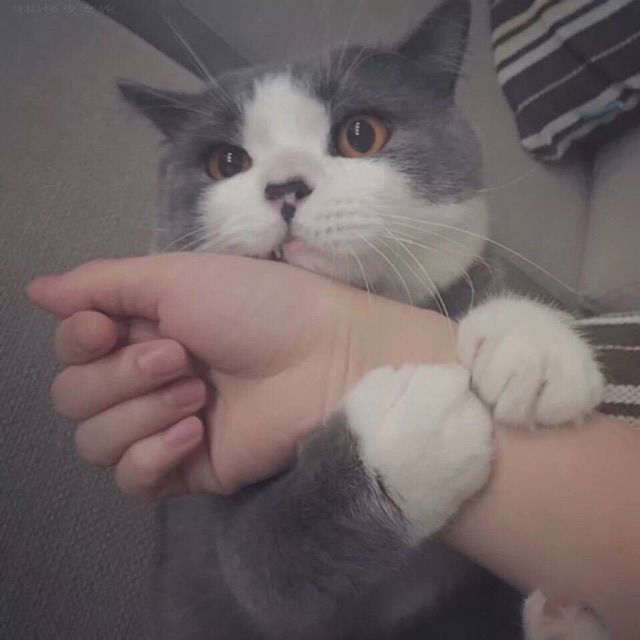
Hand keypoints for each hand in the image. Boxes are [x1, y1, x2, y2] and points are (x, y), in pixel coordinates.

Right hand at [29, 253, 453, 496]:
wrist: (325, 358)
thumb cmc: (259, 306)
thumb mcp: (177, 278)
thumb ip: (103, 283)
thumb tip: (35, 289)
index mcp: (143, 332)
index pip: (71, 350)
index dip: (77, 342)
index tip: (104, 327)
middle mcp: (147, 379)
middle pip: (73, 398)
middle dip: (120, 377)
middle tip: (181, 358)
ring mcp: (166, 427)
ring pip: (95, 442)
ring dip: (141, 413)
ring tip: (198, 394)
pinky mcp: (189, 469)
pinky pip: (132, 480)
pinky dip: (152, 455)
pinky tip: (196, 433)